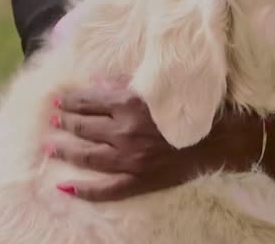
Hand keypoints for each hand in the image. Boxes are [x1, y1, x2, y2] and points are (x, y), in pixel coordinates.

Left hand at [44, 80, 274, 201]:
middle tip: (51, 119)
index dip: (71, 100)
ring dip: (66, 150)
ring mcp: (130, 160)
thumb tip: (97, 83)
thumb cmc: (196, 105)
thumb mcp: (160, 86)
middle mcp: (125, 132)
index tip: (59, 98)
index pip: (89, 101)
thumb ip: (126, 84)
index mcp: (130, 104)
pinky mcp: (140, 181)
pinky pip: (107, 189)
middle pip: (85, 126)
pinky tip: (66, 186)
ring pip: (88, 155)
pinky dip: (85, 190)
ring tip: (50, 145)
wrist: (224, 138)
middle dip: (65, 121)